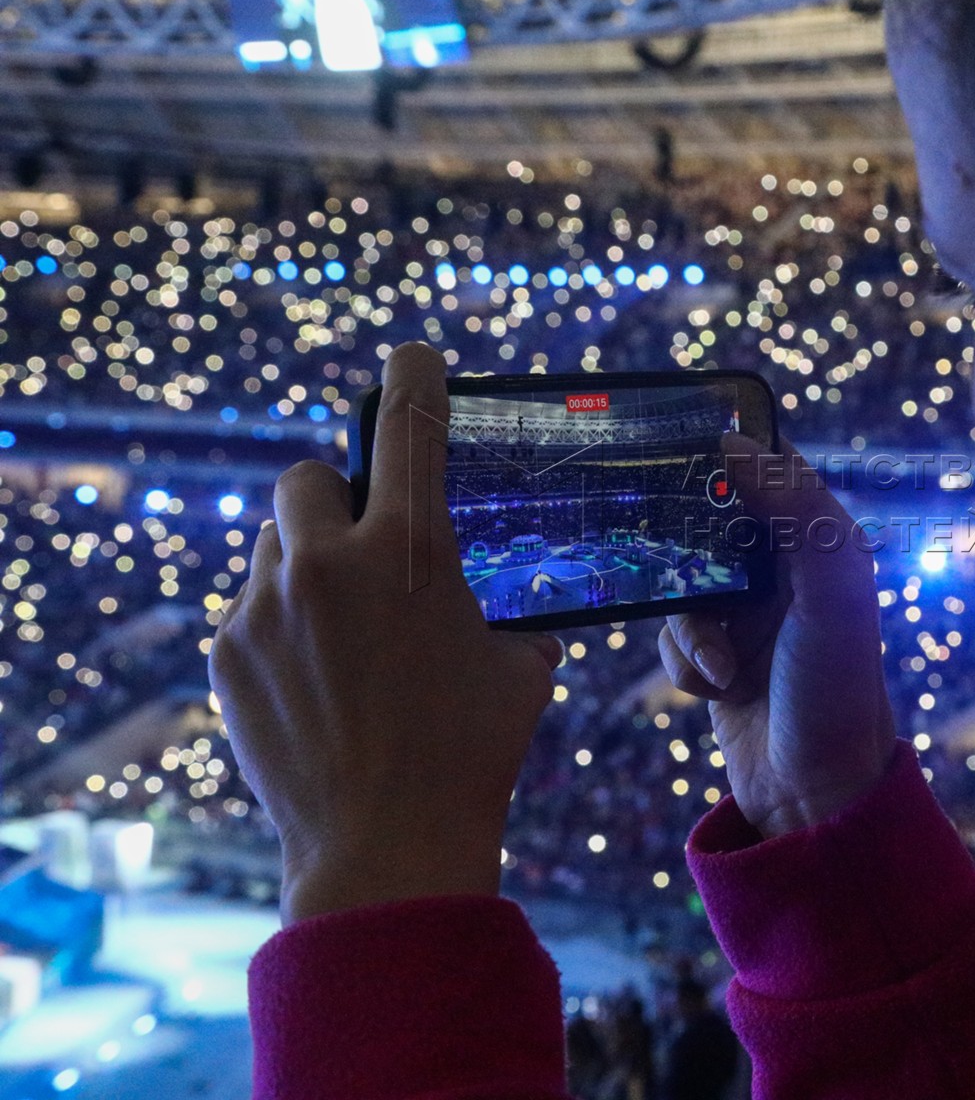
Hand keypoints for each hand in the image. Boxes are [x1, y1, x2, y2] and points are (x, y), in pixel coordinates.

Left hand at [207, 343, 562, 923]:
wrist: (386, 845)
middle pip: (308, 477)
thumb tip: (503, 613)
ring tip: (346, 643)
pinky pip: (254, 610)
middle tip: (367, 551)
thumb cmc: (471, 753)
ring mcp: (264, 607)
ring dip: (309, 570)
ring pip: (277, 549)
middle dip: (336, 500)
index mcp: (410, 550)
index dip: (413, 379)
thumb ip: (498, 613)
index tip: (412, 359)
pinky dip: (284, 628)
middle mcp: (326, 562)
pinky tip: (319, 687)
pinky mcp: (228, 654)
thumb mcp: (517, 666)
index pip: (408, 427)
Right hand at [660, 435, 895, 838]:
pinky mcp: (718, 656)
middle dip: (687, 546)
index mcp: (822, 541)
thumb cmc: (836, 689)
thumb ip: (793, 510)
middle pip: (711, 521)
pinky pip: (673, 635)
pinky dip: (687, 663)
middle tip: (668, 554)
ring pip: (682, 584)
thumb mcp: (829, 589)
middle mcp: (785, 570)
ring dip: (692, 627)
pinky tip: (718, 690)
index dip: (729, 449)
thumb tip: (733, 444)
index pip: (770, 467)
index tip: (680, 441)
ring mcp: (749, 614)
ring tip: (722, 665)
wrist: (817, 794)